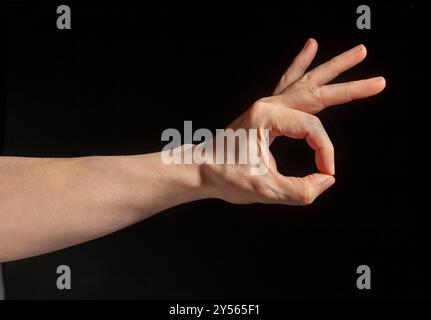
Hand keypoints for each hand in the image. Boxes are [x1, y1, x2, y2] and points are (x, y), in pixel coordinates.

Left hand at [199, 39, 384, 204]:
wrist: (200, 169)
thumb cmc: (226, 177)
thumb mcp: (264, 191)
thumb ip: (300, 190)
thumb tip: (326, 179)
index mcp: (267, 117)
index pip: (312, 130)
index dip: (324, 153)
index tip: (325, 174)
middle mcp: (268, 105)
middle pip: (317, 92)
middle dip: (351, 89)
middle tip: (380, 81)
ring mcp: (267, 105)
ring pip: (307, 82)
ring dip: (334, 68)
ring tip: (360, 52)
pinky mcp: (267, 111)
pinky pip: (288, 83)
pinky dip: (301, 66)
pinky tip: (311, 46)